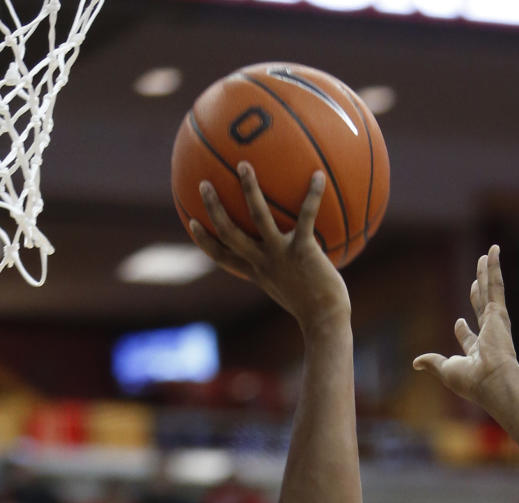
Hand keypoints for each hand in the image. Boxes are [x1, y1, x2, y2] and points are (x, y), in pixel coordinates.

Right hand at [190, 164, 350, 331]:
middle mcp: (263, 262)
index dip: (204, 240)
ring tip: (244, 165)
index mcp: (257, 272)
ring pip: (257, 217)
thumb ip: (290, 272)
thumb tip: (299, 258)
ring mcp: (281, 254)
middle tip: (204, 183)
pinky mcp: (303, 250)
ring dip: (249, 189)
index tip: (192, 222)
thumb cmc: (316, 308)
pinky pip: (306, 216)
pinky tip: (319, 175)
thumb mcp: (295, 290)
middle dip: (213, 208)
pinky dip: (313, 195)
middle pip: (228, 232)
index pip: (222, 256)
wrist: (326, 322)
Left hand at [413, 245, 518, 408]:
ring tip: (488, 255)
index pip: (469, 337)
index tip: (459, 322)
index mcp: (477, 352)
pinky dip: (494, 267)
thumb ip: (432, 362)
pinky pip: (496, 284)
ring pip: (490, 290)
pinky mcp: (499, 312)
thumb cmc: (472, 381)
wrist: (493, 381)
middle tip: (478, 279)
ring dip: (488, 272)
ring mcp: (495, 322)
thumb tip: (416, 363)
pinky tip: (493, 250)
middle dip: (479, 293)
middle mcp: (489, 335)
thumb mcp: (446, 370)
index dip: (463, 330)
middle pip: (481, 307)